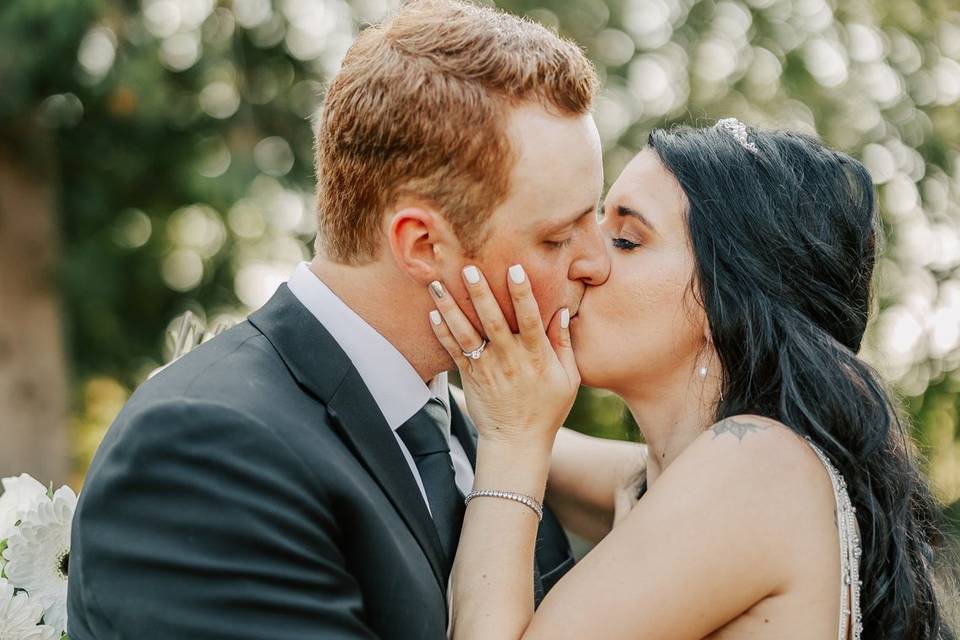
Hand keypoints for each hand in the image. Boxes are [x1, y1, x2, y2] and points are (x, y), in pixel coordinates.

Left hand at [428, 264, 579, 452]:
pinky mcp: (470, 377)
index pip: (529, 319)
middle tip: (468, 268)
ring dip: (451, 308)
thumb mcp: (568, 379)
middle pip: (492, 320)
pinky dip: (442, 333)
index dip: (522, 293)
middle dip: (480, 293)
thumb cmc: (547, 409)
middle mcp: (509, 359)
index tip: (515, 268)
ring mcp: (486, 368)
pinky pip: (453, 352)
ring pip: (466, 333)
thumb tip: (563, 310)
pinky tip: (432, 314)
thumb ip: (564, 344)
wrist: (516, 442)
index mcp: (536, 356)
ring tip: (438, 285)